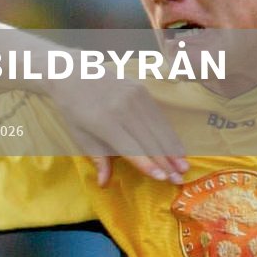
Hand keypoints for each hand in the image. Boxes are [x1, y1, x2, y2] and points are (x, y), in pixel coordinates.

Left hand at [49, 78, 187, 186]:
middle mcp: (122, 108)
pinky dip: (169, 133)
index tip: (163, 179)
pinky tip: (178, 147)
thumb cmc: (73, 109)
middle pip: (149, 139)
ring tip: (184, 168)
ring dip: (173, 149)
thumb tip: (104, 184)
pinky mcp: (142, 89)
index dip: (148, 164)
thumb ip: (97, 158)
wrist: (72, 72)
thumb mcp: (80, 135)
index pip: (131, 147)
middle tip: (179, 180)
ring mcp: (134, 96)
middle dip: (166, 162)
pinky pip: (159, 116)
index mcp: (104, 122)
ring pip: (158, 128)